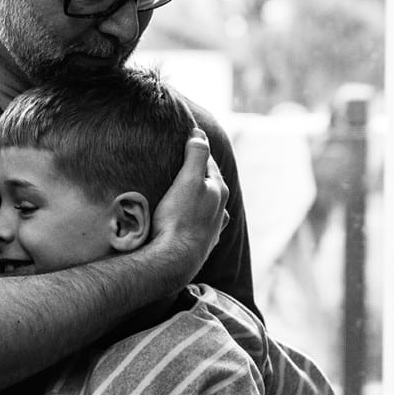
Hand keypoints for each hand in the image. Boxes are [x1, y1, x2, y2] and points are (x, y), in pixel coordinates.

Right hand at [149, 128, 229, 285]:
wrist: (173, 260)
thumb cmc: (179, 218)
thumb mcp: (188, 180)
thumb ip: (196, 155)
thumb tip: (200, 134)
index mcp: (219, 190)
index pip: (208, 162)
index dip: (196, 150)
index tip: (185, 141)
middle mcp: (220, 210)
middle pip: (210, 184)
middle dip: (197, 173)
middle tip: (180, 163)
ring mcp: (212, 228)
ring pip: (208, 205)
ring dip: (198, 196)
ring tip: (184, 190)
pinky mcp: (201, 244)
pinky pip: (200, 224)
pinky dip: (195, 216)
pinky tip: (188, 219)